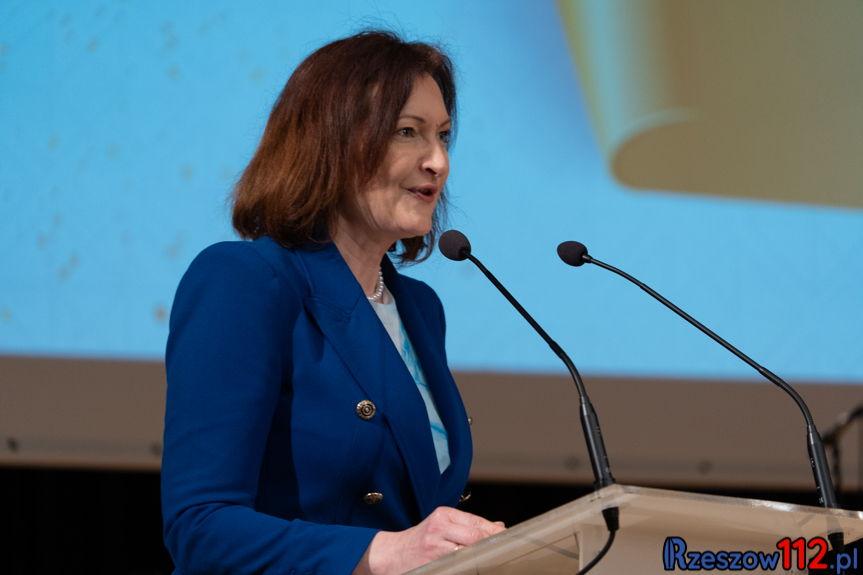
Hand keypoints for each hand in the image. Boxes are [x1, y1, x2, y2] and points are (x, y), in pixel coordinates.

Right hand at [353, 506, 505, 574]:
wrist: (390, 554)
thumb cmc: (420, 540)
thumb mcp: (442, 525)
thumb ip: (469, 525)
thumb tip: (499, 526)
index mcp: (444, 515)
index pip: (477, 524)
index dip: (495, 534)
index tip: (508, 540)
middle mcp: (439, 528)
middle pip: (476, 537)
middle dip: (492, 546)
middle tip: (504, 553)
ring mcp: (435, 547)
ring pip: (469, 553)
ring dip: (483, 558)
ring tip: (492, 562)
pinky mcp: (432, 564)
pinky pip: (458, 566)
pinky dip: (469, 567)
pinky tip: (475, 568)